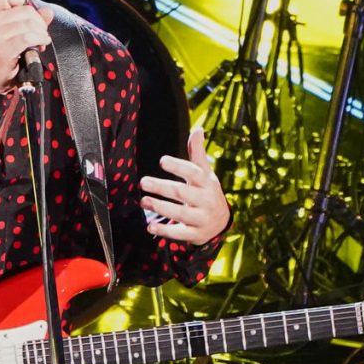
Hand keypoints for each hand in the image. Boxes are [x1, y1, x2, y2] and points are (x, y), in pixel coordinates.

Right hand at [0, 0, 53, 92]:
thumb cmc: (2, 57)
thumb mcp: (14, 34)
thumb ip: (31, 21)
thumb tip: (48, 12)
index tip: (27, 13)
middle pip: (26, 10)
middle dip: (39, 22)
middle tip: (40, 33)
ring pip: (30, 24)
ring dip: (41, 33)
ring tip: (41, 41)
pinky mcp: (4, 48)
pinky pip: (29, 37)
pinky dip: (40, 40)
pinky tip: (42, 44)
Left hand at [138, 124, 229, 245]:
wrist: (220, 223)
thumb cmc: (207, 192)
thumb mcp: (205, 173)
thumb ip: (197, 153)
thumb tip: (198, 129)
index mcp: (208, 183)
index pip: (194, 173)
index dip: (179, 166)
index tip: (162, 161)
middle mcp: (207, 201)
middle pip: (183, 193)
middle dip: (162, 188)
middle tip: (143, 182)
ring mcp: (202, 219)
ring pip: (180, 214)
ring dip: (160, 207)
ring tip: (143, 201)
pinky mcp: (196, 235)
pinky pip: (180, 234)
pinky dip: (165, 231)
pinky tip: (150, 226)